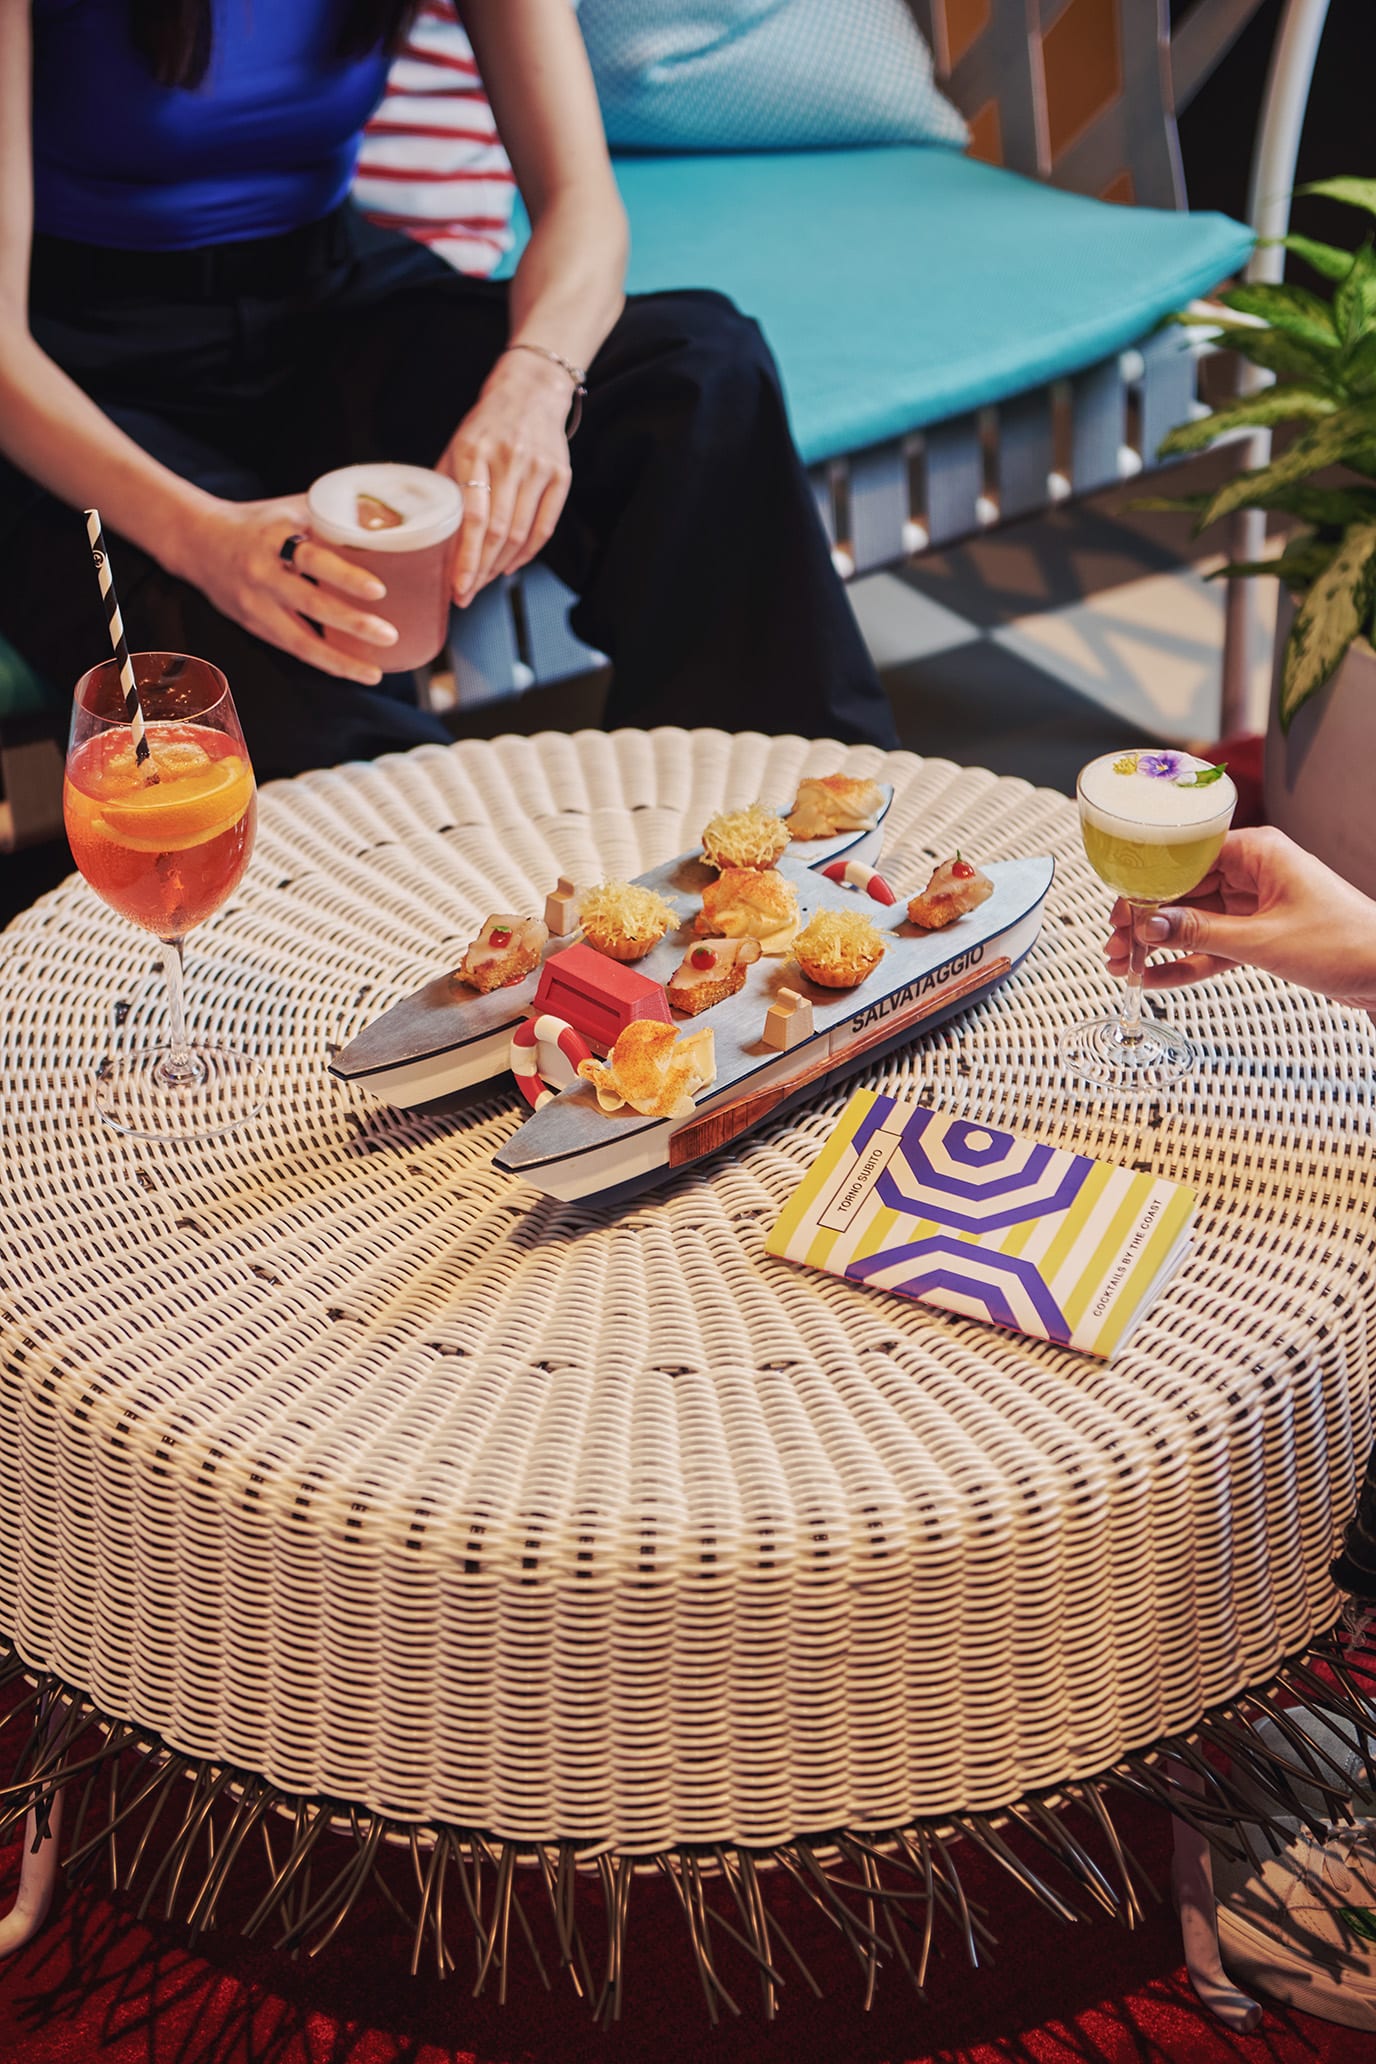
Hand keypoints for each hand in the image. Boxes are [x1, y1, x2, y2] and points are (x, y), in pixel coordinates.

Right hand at [176, 496, 399, 685]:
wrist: (198, 541)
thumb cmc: (258, 523)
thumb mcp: (289, 508)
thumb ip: (332, 515)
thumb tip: (388, 522)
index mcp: (274, 537)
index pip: (313, 557)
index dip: (345, 575)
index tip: (378, 590)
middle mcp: (262, 572)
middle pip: (310, 602)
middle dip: (352, 623)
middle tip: (389, 634)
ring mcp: (255, 603)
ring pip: (299, 640)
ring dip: (339, 660)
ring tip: (373, 673)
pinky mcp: (252, 625)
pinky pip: (291, 647)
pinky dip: (322, 661)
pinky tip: (349, 670)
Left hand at [438, 351, 572, 606]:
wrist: (530, 391)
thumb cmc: (487, 425)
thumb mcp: (457, 447)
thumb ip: (445, 488)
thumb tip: (426, 536)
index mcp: (475, 452)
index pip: (473, 518)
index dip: (466, 558)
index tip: (457, 587)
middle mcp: (509, 459)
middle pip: (498, 532)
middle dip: (481, 571)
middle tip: (466, 594)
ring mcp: (538, 468)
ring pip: (521, 534)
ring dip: (501, 567)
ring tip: (484, 582)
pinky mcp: (560, 475)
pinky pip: (544, 527)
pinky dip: (527, 554)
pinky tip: (510, 567)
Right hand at [1105, 826, 1375, 1013]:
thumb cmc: (1346, 942)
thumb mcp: (1262, 941)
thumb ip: (1200, 934)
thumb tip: (1150, 926)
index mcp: (1257, 852)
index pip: (1185, 858)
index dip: (1147, 885)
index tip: (1120, 909)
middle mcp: (1253, 872)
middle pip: (1183, 890)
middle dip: (1145, 919)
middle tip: (1114, 941)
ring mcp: (1255, 904)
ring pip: (1192, 920)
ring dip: (1159, 943)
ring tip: (1123, 962)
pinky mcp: (1259, 934)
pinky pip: (1211, 944)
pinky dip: (1185, 961)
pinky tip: (1155, 976)